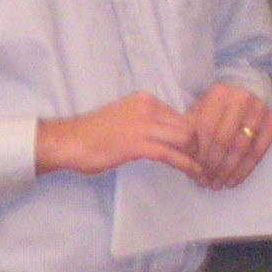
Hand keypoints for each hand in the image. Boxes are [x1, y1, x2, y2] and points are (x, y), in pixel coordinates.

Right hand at [38, 91, 200, 179]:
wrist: (70, 141)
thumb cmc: (95, 133)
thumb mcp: (126, 117)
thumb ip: (149, 121)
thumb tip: (171, 133)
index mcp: (146, 99)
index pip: (182, 115)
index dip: (195, 133)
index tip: (199, 148)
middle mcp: (148, 107)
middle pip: (189, 125)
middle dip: (199, 145)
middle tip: (202, 161)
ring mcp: (142, 125)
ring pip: (185, 138)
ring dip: (196, 155)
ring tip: (199, 168)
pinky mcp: (137, 145)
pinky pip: (171, 154)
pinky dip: (186, 164)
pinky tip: (193, 172)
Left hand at [186, 82, 271, 189]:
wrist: (249, 95)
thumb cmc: (219, 109)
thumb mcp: (202, 111)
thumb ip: (191, 131)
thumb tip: (183, 159)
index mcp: (219, 93)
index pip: (207, 129)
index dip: (200, 153)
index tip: (194, 171)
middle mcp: (242, 98)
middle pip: (224, 140)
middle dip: (213, 165)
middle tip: (206, 182)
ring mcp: (260, 109)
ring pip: (242, 148)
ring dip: (228, 171)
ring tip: (218, 184)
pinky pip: (259, 152)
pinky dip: (245, 170)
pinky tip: (234, 180)